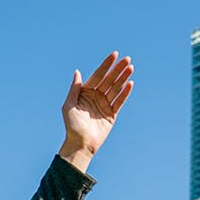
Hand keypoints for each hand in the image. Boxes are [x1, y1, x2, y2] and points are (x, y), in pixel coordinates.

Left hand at [58, 51, 134, 171]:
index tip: (114, 54)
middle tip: (127, 59)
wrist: (80, 144)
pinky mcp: (111, 114)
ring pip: (115, 89)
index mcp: (85, 92)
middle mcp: (95, 97)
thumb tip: (78, 72)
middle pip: (109, 80)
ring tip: (131, 68)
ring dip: (123, 78)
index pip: (98, 75)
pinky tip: (130, 84)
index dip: (106, 65)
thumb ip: (74, 89)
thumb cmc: (72, 126)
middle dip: (118, 69)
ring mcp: (104, 105)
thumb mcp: (69, 105)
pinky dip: (125, 93)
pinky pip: (119, 101)